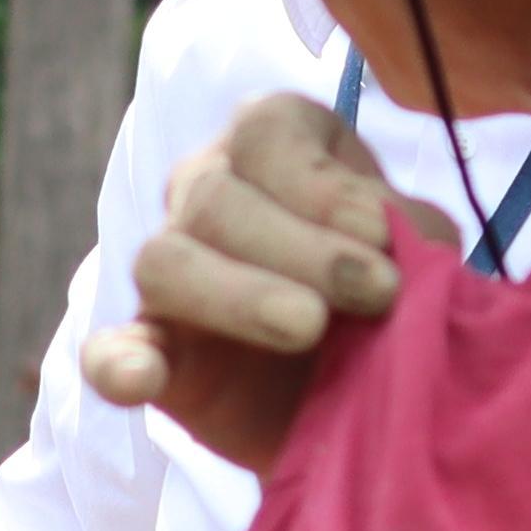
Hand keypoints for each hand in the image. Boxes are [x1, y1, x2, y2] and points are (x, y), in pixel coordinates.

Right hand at [75, 88, 405, 477]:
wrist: (375, 394)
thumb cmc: (398, 296)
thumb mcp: (422, 252)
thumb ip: (416, 237)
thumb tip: (408, 247)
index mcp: (272, 147)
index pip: (263, 136)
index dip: (320, 183)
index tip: (381, 234)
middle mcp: (205, 194)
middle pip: (213, 197)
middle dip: (302, 248)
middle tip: (379, 293)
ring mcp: (170, 275)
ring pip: (163, 261)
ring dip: (239, 294)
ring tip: (311, 328)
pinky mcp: (154, 353)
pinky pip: (108, 352)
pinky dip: (120, 364)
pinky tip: (143, 379)